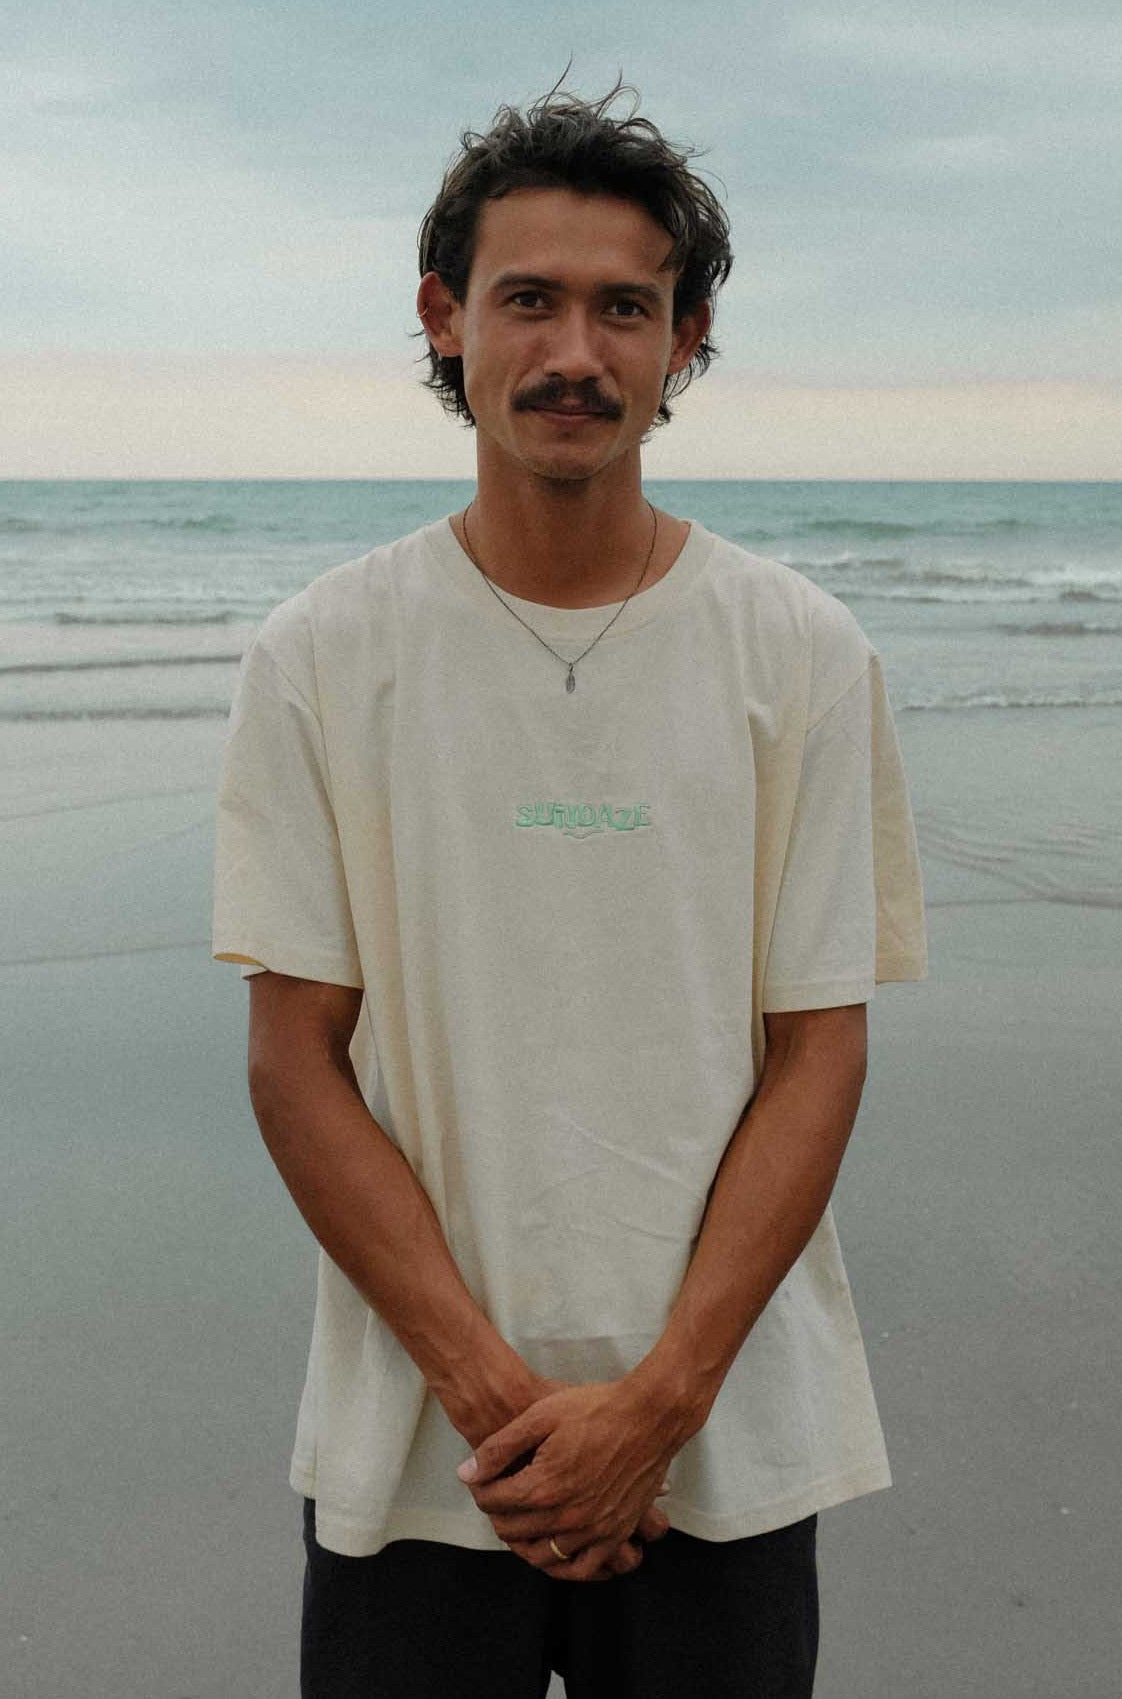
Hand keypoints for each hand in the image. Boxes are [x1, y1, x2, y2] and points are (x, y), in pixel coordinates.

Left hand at [456, 1379, 683, 1583]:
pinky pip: (584, 1568)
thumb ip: (500, 1448)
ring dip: (522, 1541)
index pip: (494, 1502)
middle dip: (496, 1512)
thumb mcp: (540, 1415)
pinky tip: (554, 1549)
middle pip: (513, 1530)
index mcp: (544, 1487)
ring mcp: (594, 1530)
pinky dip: (563, 1566)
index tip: (480, 1478)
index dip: (480, 1488)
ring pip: (542, 1555)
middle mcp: (567, 1517)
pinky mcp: (616, 1534)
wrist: (651, 1415)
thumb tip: (466, 1474)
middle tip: (496, 1494)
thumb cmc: (596, 1408)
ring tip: (518, 1520)